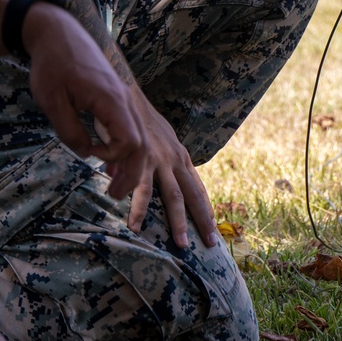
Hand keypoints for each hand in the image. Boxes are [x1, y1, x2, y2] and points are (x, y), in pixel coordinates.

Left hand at [24, 5, 147, 199]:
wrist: (58, 34)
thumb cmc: (52, 65)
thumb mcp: (52, 101)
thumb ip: (70, 130)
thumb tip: (85, 152)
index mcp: (111, 100)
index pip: (129, 141)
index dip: (112, 156)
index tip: (89, 152)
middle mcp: (124, 101)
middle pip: (141, 144)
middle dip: (131, 172)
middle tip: (115, 195)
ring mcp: (123, 100)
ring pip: (139, 138)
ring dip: (129, 163)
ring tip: (116, 184)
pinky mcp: (117, 100)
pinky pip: (129, 129)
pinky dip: (124, 148)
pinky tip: (111, 162)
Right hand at [128, 87, 219, 248]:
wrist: (128, 96)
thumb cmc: (140, 119)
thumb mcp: (157, 140)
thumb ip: (155, 162)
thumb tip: (145, 182)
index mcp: (180, 158)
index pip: (198, 188)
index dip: (205, 208)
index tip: (213, 228)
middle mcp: (175, 161)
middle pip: (193, 196)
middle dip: (203, 220)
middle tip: (211, 243)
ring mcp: (160, 162)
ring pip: (173, 197)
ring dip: (177, 222)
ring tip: (181, 244)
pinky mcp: (141, 161)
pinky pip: (141, 190)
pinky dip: (139, 210)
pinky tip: (136, 227)